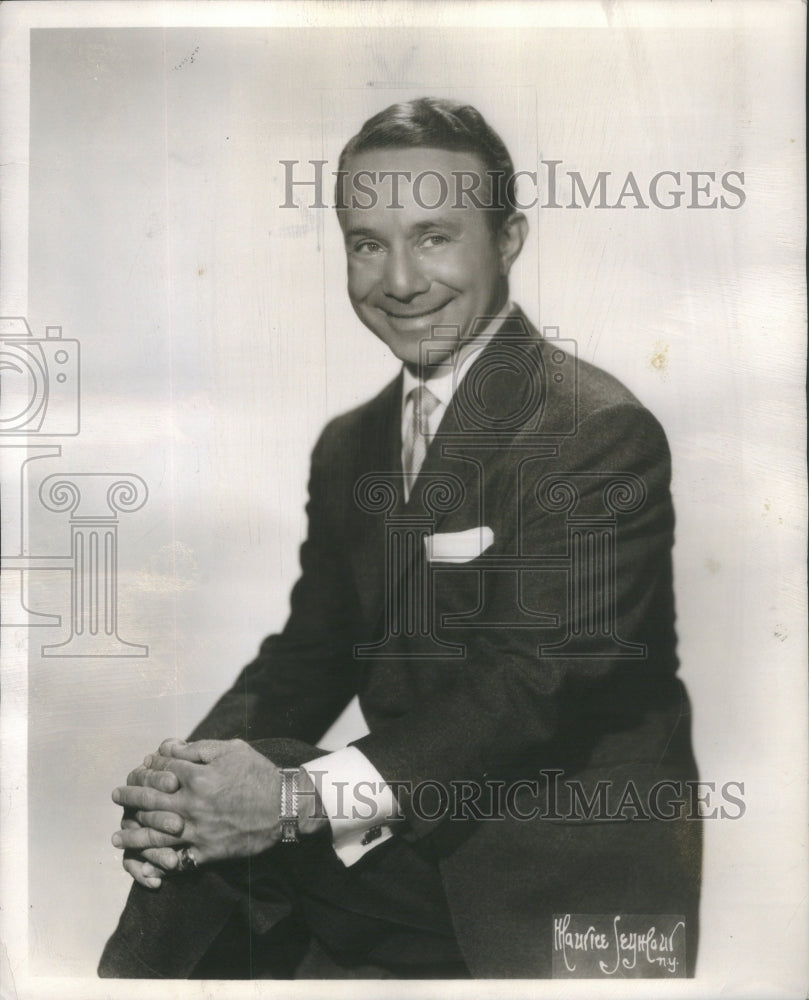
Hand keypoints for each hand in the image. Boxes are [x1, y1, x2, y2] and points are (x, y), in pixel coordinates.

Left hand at [112, 739, 283, 864]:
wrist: (283, 806)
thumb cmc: (258, 773)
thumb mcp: (231, 750)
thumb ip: (197, 748)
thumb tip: (169, 747)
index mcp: (197, 777)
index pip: (160, 770)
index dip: (147, 767)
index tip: (140, 768)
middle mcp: (192, 804)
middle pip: (150, 800)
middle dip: (130, 796)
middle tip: (117, 796)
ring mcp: (197, 830)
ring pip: (155, 833)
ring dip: (133, 833)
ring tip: (118, 836)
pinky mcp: (206, 851)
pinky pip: (176, 859)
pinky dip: (158, 861)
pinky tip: (145, 860)